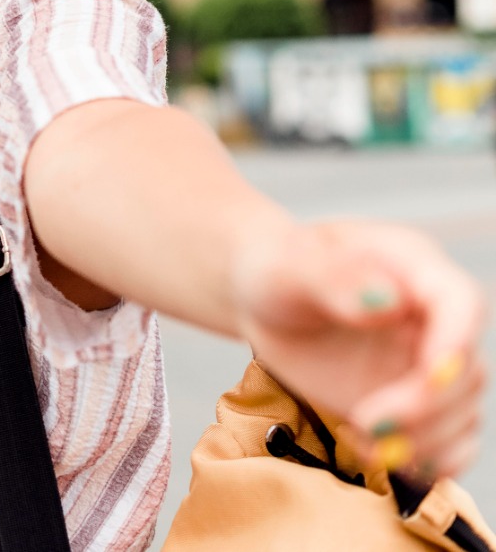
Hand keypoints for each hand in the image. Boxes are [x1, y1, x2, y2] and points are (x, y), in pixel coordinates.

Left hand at [232, 220, 486, 477]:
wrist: (261, 299)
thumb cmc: (275, 271)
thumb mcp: (289, 268)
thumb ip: (333, 279)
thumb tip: (386, 300)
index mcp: (413, 266)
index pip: (460, 304)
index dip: (453, 346)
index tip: (424, 379)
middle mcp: (433, 317)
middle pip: (466, 370)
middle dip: (426, 407)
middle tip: (364, 421)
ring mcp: (425, 362)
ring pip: (463, 411)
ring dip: (426, 440)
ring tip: (362, 443)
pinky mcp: (413, 401)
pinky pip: (448, 440)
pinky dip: (425, 461)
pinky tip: (373, 454)